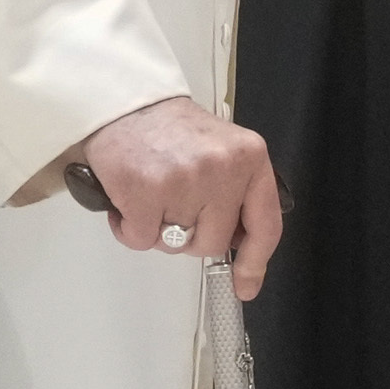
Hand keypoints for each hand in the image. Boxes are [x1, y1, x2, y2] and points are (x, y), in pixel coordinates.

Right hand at [75, 95, 285, 297]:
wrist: (124, 104)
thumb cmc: (169, 129)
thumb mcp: (222, 151)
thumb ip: (237, 193)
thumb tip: (238, 248)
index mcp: (250, 157)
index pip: (265, 224)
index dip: (255, 261)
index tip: (246, 284)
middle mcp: (222, 169)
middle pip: (212, 242)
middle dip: (189, 234)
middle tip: (173, 203)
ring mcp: (184, 181)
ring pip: (175, 244)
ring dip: (157, 228)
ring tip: (151, 192)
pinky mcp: (145, 192)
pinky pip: (141, 239)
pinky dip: (129, 227)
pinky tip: (129, 198)